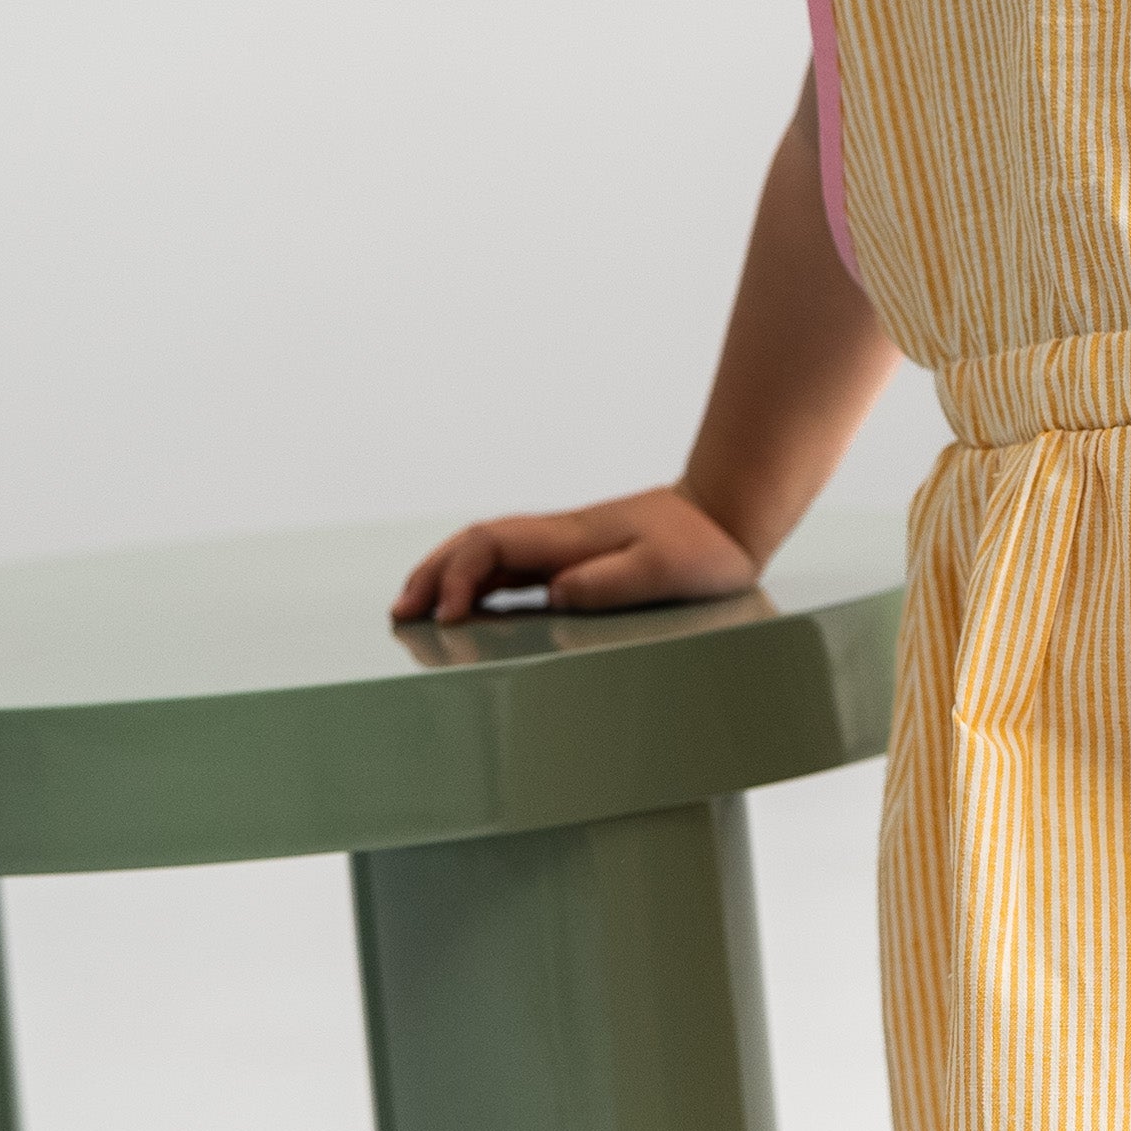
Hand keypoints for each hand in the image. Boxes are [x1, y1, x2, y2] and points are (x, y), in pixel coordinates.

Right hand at [391, 482, 761, 627]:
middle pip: (476, 544)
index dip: (459, 577)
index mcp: (572, 538)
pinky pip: (513, 567)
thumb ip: (611, 582)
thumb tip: (554, 593)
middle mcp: (560, 537)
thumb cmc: (704, 547)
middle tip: (400, 612)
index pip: (493, 547)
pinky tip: (469, 606)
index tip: (446, 617)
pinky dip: (478, 583)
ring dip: (448, 577)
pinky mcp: (577, 557)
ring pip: (488, 553)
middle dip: (433, 574)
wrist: (730, 513)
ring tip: (416, 610)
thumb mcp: (664, 571)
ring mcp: (566, 545)